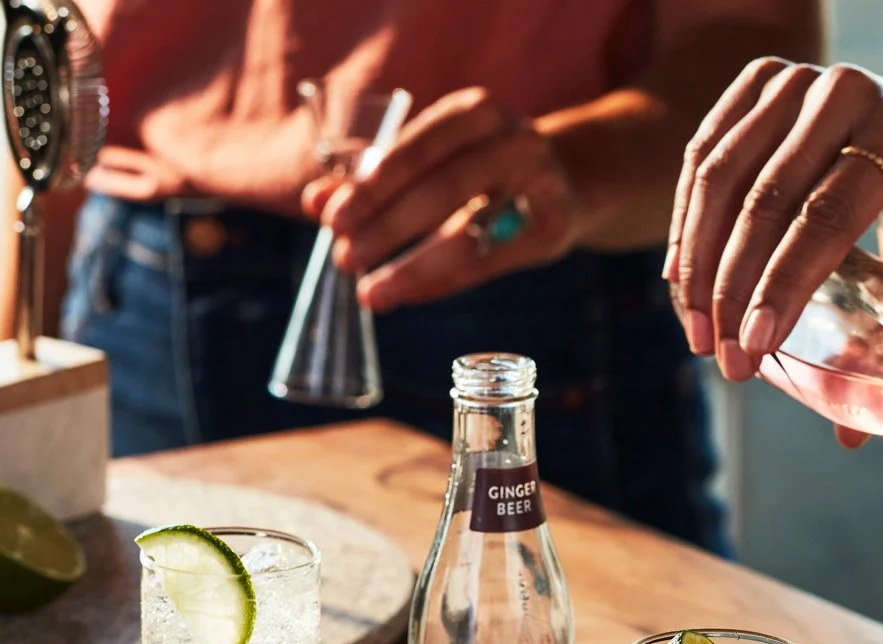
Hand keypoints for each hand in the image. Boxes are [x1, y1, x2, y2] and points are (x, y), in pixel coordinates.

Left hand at [302, 88, 577, 314]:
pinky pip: (490, 262)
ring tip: (369, 292)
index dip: (373, 185)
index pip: (418, 148)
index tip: (331, 218)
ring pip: (469, 232)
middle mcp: (515, 142)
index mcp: (477, 112)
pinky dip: (443, 282)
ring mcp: (542, 186)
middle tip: (343, 259)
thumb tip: (314, 203)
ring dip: (413, 265)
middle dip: (387, 227)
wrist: (568, 179)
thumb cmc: (480, 167)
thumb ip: (374, 176)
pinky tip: (408, 294)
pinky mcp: (556, 229)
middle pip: (443, 189)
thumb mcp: (432, 158)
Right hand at [664, 60, 882, 415]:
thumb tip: (850, 439)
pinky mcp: (763, 80)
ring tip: (699, 335)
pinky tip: (682, 281)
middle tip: (723, 359)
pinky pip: (706, 153)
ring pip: (723, 172)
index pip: (830, 213)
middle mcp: (851, 92)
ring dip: (699, 261)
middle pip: (767, 195)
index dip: (785, 283)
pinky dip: (689, 220)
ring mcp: (801, 78)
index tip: (756, 346)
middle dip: (734, 287)